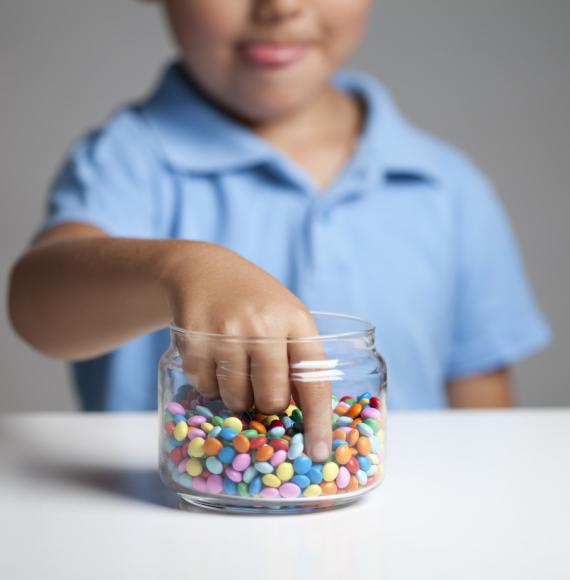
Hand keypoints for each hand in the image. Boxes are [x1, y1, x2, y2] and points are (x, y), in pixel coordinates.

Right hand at [163, 243, 331, 460]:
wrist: (203, 269)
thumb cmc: (254, 300)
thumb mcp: (285, 316)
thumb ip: (297, 356)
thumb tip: (305, 415)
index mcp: (295, 321)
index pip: (313, 381)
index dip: (318, 421)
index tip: (319, 453)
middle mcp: (263, 326)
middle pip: (272, 399)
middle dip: (268, 403)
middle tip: (261, 385)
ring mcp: (226, 333)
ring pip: (236, 399)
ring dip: (237, 394)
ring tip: (234, 363)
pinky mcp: (194, 341)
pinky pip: (206, 389)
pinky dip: (210, 383)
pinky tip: (212, 355)